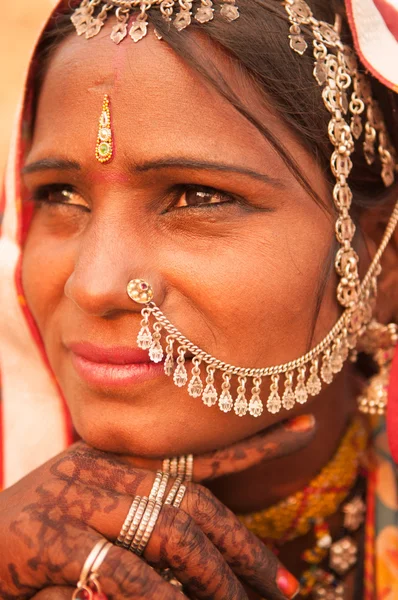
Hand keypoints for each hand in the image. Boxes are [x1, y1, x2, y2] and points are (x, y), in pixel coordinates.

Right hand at [1, 415, 314, 599]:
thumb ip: (146, 508)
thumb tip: (204, 543)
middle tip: (284, 585)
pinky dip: (159, 599)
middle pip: (197, 504)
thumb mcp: (96, 505)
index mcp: (121, 460)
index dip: (258, 441)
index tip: (310, 425)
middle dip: (245, 547)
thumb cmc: (43, 532)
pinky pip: (125, 573)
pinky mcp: (53, 539)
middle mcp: (108, 470)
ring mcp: (80, 500)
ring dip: (213, 579)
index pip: (200, 451)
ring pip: (171, 534)